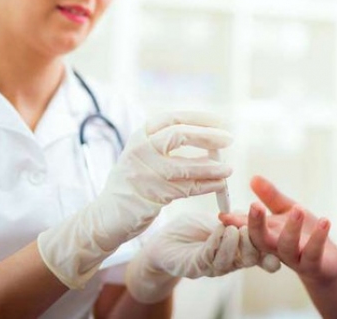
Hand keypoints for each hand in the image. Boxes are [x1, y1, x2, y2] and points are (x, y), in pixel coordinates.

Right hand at [38, 111, 232, 288]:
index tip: (222, 122)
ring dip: (212, 167)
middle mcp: (139, 150)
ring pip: (185, 167)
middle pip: (179, 135)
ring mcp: (144, 173)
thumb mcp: (144, 155)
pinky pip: (187, 189)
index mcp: (140, 136)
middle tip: (229, 139)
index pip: (174, 118)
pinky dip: (206, 186)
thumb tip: (210, 135)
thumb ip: (167, 143)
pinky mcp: (151, 196)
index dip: (201, 118)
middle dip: (208, 136)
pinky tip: (220, 185)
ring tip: (229, 169)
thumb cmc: (134, 183)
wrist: (106, 217)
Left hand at [126, 212, 280, 302]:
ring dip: (239, 243)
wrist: (160, 245)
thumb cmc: (190, 232)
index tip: (286, 238)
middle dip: (260, 242)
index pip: (259, 250)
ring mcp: (212, 266)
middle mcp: (228, 261)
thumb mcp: (219, 221)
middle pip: (251, 257)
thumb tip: (257, 206)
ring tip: (242, 227)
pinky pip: (209, 257)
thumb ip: (237, 218)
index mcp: (237, 251)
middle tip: (266, 226)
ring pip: (232, 259)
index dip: (272, 246)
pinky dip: (218, 242)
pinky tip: (223, 229)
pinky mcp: (194, 267)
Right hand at [219, 176, 336, 284]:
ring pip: (288, 246)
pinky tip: (325, 221)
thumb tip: (253, 178)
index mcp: (269, 234)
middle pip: (261, 240)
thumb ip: (271, 196)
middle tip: (254, 206)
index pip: (248, 228)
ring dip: (292, 228)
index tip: (223, 215)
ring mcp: (295, 257)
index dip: (236, 222)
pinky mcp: (314, 264)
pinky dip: (319, 237)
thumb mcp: (287, 211)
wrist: (327, 264)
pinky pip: (314, 253)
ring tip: (297, 209)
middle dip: (256, 224)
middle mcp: (277, 248)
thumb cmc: (304, 235)